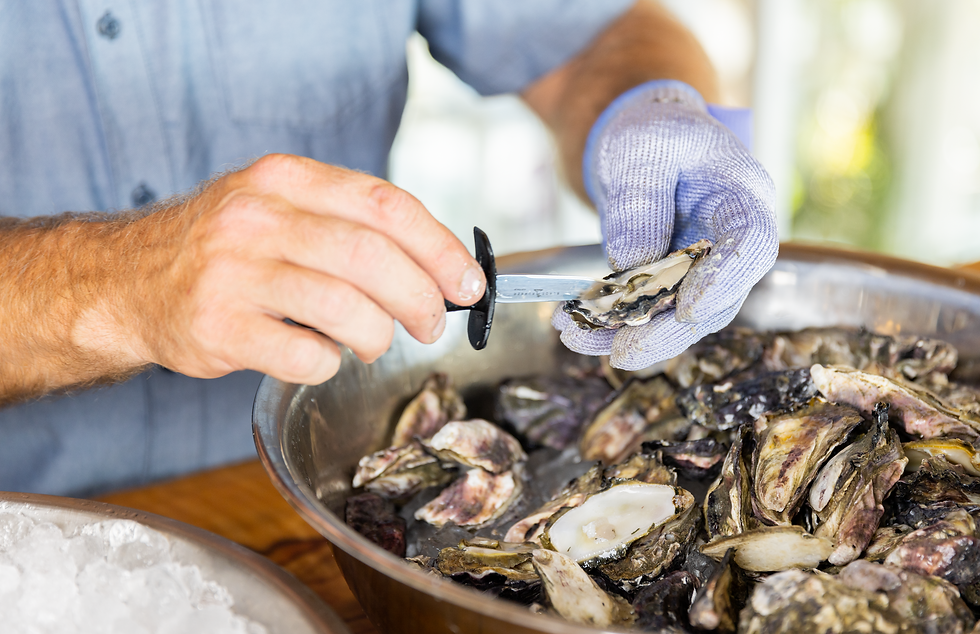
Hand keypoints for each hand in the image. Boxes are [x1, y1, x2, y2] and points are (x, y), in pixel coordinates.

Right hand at [100, 154, 484, 383]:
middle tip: (431, 323)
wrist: (127, 279)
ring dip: (379, 336)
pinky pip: (304, 355)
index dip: (439, 247)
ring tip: (375, 342)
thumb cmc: (226, 249)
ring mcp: (232, 273)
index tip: (468, 282)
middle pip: (371, 258)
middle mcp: (257, 218)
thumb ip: (350, 224)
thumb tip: (438, 268)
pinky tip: (321, 356)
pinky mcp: (216, 327)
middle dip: (420, 299)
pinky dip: (330, 364)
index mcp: (286, 179)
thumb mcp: (280, 206)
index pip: (385, 204)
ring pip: (344, 308)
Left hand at [553, 80, 777, 370]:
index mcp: (743, 197)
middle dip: (666, 330)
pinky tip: (574, 328)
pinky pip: (646, 313)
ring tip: (576, 338)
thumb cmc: (652, 132)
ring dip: (627, 334)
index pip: (751, 246)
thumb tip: (631, 269)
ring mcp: (703, 269)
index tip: (689, 309)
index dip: (724, 281)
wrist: (642, 140)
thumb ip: (640, 204)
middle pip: (715, 300)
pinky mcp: (670, 284)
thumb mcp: (642, 149)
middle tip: (623, 352)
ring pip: (676, 318)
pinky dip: (609, 324)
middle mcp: (731, 243)